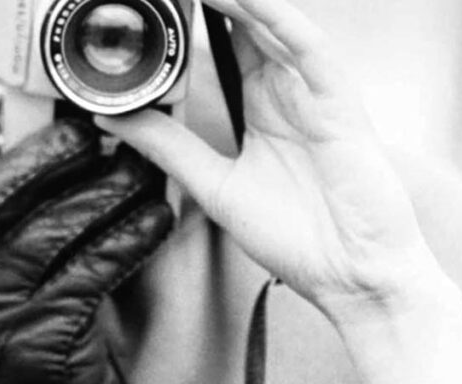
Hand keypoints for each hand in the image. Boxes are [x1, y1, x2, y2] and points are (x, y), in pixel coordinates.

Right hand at [0, 112, 172, 383]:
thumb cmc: (38, 330)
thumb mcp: (7, 274)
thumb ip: (15, 216)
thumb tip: (57, 133)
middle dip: (32, 162)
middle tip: (83, 131)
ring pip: (37, 241)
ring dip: (96, 197)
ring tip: (139, 172)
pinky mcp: (45, 343)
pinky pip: (87, 278)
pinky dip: (127, 241)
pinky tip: (158, 218)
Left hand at [98, 0, 446, 327]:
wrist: (348, 277)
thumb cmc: (298, 237)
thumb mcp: (214, 185)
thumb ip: (168, 147)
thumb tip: (113, 119)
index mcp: (263, 107)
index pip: (228, 43)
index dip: (196, 14)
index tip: (159, 1)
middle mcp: (289, 91)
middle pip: (249, 22)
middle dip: (212, 3)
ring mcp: (315, 93)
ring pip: (274, 24)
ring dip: (236, 1)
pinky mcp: (340, 103)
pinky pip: (307, 48)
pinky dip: (276, 19)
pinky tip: (244, 2)